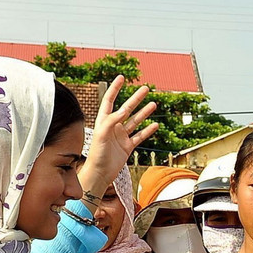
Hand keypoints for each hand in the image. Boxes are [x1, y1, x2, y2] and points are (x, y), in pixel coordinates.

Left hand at [82, 76, 158, 190]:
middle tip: (146, 88)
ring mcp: (121, 136)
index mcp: (104, 121)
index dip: (115, 88)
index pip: (110, 100)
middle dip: (136, 98)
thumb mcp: (101, 135)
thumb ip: (111, 121)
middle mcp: (113, 127)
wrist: (100, 174)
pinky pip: (139, 136)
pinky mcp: (127, 147)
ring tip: (153, 104)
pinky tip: (155, 124)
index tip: (121, 78)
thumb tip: (123, 110)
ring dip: (144, 112)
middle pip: (126, 108)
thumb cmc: (97, 155)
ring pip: (135, 121)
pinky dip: (148, 131)